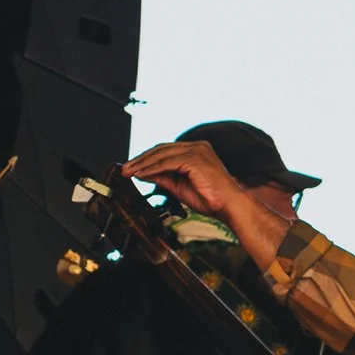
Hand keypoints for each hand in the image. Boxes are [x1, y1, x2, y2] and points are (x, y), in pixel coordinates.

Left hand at [122, 140, 247, 221]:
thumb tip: (141, 173)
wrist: (229, 207)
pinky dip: (151, 169)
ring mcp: (197, 150)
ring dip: (142, 164)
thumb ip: (162, 177)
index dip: (146, 159)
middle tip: (124, 169)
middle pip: (160, 149)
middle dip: (140, 160)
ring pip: (161, 154)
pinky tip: (140, 175)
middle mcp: (197, 147)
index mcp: (196, 151)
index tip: (130, 168)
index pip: (164, 151)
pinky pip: (167, 162)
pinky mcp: (195, 158)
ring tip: (128, 172)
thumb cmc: (210, 199)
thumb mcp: (179, 186)